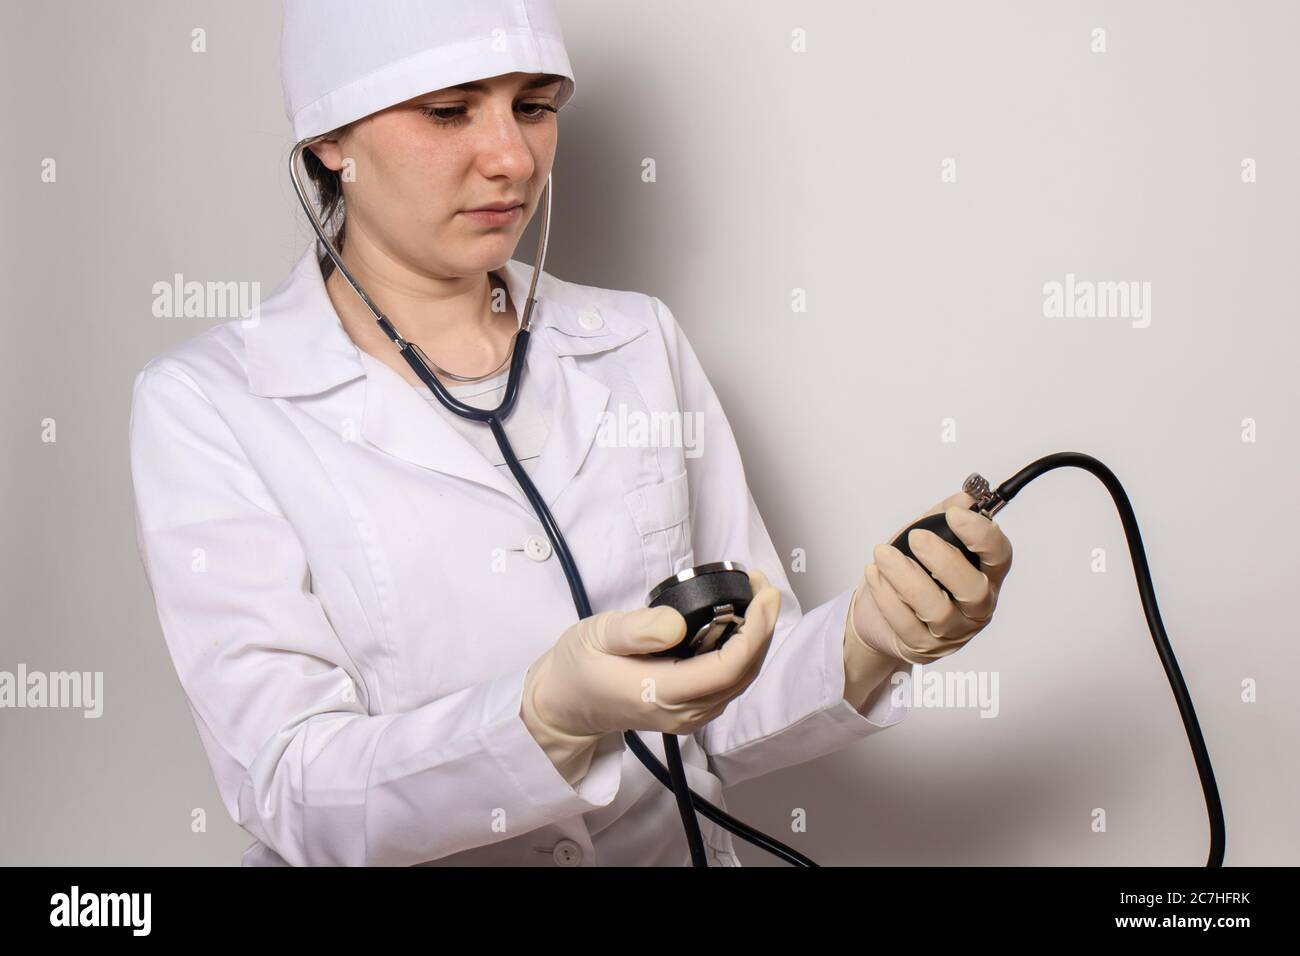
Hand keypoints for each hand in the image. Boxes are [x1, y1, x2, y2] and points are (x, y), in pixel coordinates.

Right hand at [521, 569, 779, 783]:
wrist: (565, 705)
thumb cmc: (578, 667)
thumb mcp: (596, 635)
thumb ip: (636, 630)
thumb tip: (678, 624)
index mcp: (658, 693)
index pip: (726, 669)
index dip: (755, 632)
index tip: (763, 595)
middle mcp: (681, 712)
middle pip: (743, 675)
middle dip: (763, 628)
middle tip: (762, 586)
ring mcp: (688, 716)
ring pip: (740, 681)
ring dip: (756, 640)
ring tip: (755, 599)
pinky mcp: (689, 711)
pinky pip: (728, 684)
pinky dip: (743, 653)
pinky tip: (739, 625)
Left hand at [848, 491, 1012, 664]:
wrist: (877, 615)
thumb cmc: (909, 572)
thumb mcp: (926, 538)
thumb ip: (943, 517)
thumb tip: (965, 497)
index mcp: (985, 574)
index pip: (999, 556)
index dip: (982, 535)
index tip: (956, 514)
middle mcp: (976, 607)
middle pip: (974, 590)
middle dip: (944, 561)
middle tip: (916, 537)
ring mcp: (952, 632)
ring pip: (937, 611)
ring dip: (907, 579)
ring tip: (882, 554)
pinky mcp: (923, 648)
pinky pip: (907, 625)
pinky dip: (887, 597)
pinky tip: (874, 575)